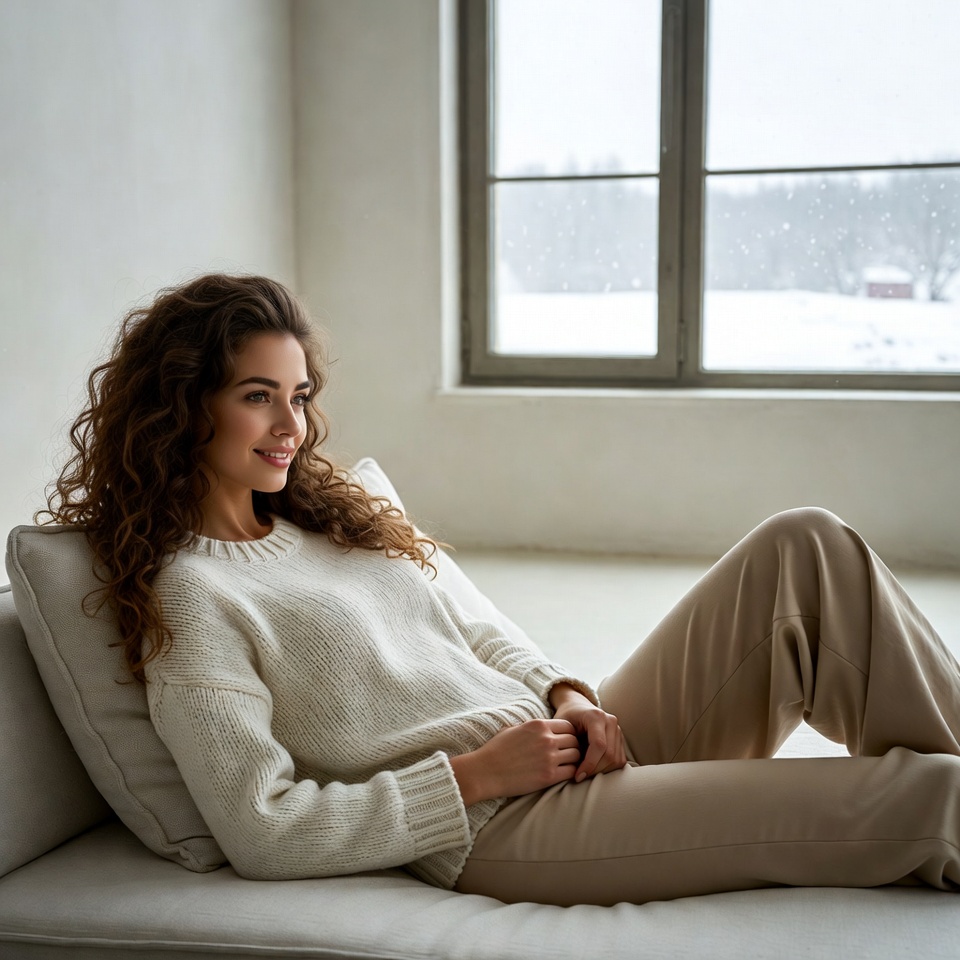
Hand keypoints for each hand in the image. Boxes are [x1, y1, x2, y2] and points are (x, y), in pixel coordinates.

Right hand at [449, 719, 580, 805]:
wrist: (486, 772)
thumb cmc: (496, 750)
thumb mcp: (513, 729)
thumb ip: (532, 728)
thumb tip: (541, 729)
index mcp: (538, 725)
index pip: (568, 726)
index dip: (569, 734)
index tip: (565, 742)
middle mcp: (546, 739)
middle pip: (575, 740)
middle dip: (574, 747)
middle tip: (568, 755)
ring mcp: (549, 757)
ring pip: (576, 755)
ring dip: (574, 760)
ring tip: (566, 765)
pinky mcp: (549, 776)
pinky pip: (571, 771)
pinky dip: (571, 773)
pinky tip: (563, 775)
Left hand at [549, 684, 627, 782]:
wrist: (576, 706)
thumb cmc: (566, 718)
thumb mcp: (562, 726)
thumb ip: (567, 742)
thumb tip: (571, 768)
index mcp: (596, 716)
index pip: (599, 745)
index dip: (589, 764)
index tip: (578, 776)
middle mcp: (610, 721)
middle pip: (609, 754)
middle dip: (595, 770)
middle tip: (580, 777)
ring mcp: (617, 729)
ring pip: (616, 759)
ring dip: (601, 771)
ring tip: (586, 772)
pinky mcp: (620, 739)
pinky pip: (619, 760)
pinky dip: (607, 769)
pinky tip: (594, 768)